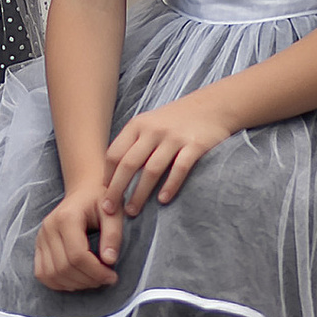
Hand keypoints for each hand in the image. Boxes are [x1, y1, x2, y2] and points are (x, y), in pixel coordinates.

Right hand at [35, 179, 121, 289]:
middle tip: (106, 278)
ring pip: (52, 274)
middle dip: (88, 280)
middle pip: (64, 267)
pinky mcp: (38, 246)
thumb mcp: (113, 214)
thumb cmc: (100, 202)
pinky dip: (59, 283)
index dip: (96, 272)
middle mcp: (49, 227)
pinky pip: (42, 273)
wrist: (84, 193)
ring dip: (74, 284)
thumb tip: (110, 261)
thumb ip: (113, 235)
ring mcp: (40, 237)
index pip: (77, 255)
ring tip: (93, 279)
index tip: (112, 277)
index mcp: (67, 218)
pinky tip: (76, 280)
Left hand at [103, 90, 235, 214]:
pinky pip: (179, 169)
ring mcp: (174, 138)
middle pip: (128, 164)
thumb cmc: (176, 120)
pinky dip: (170, 186)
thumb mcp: (149, 123)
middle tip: (110, 210)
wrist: (213, 105)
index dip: (107, 177)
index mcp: (138, 125)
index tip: (103, 195)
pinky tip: (162, 200)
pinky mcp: (195, 145)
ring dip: (140, 194)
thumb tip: (113, 174)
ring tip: (133, 211)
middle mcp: (153, 130)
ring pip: (151, 170)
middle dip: (117, 189)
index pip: (114, 154)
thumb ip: (132, 143)